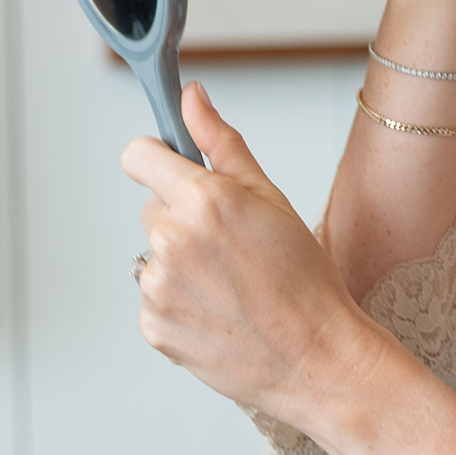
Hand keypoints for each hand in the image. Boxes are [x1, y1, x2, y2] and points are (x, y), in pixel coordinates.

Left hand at [123, 84, 370, 427]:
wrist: (316, 357)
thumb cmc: (305, 280)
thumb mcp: (272, 198)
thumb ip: (221, 143)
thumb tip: (190, 97)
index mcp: (202, 200)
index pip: (138, 156)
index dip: (157, 160)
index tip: (172, 172)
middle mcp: (171, 240)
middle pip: (153, 209)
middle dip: (183, 219)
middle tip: (232, 247)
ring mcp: (157, 286)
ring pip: (155, 256)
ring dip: (182, 265)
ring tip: (231, 286)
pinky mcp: (153, 325)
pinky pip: (155, 299)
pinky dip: (180, 304)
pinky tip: (220, 312)